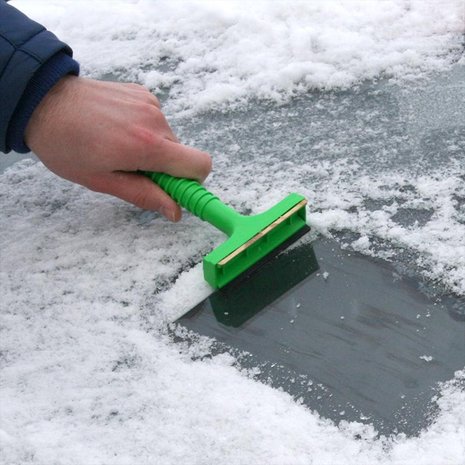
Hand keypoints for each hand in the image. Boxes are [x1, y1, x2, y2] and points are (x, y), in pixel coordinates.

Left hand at [24, 76, 211, 221]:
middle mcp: (156, 120)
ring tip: (118, 146)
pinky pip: (156, 120)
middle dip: (164, 168)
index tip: (173, 190)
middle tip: (132, 170)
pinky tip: (117, 128)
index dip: (192, 183)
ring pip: (168, 138)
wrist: (43, 100)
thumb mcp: (103, 181)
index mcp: (147, 145)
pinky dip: (144, 129)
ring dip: (151, 148)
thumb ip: (144, 196)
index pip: (199, 165)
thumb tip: (175, 211)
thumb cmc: (66, 145)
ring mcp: (150, 103)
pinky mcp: (143, 93)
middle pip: (182, 155)